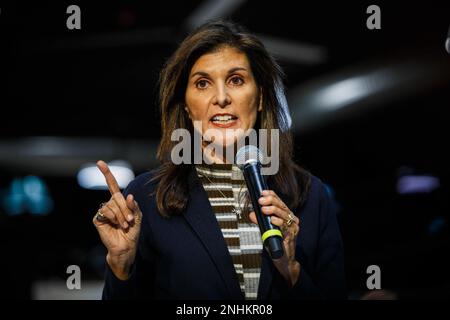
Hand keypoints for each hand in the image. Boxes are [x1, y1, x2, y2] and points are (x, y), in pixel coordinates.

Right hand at [92, 160, 141, 279]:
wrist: (126, 246)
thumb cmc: (132, 231)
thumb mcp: (137, 216)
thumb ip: (134, 206)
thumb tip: (129, 196)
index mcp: (120, 202)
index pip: (111, 185)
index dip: (106, 174)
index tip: (99, 162)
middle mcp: (110, 204)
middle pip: (116, 197)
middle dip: (125, 208)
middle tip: (129, 220)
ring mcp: (103, 210)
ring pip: (112, 204)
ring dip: (121, 215)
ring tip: (124, 225)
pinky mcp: (98, 218)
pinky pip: (106, 211)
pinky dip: (114, 218)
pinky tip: (116, 225)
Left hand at [249, 190, 300, 286]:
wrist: (284, 260)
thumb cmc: (276, 243)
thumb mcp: (266, 230)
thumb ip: (260, 221)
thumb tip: (252, 213)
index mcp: (286, 215)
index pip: (279, 201)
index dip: (271, 195)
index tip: (262, 193)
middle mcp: (291, 219)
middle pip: (282, 205)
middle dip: (270, 201)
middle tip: (260, 200)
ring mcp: (293, 227)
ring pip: (284, 214)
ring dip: (273, 210)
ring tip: (264, 209)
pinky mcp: (292, 235)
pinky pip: (285, 227)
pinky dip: (278, 222)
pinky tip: (272, 220)